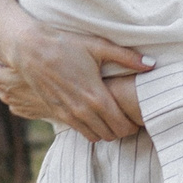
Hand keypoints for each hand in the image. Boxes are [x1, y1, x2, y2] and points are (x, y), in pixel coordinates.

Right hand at [0, 0, 150, 141]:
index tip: (138, 116)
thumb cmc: (66, 45)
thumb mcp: (99, 46)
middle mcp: (83, 111)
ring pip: (96, 137)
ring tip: (113, 117)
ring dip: (107, 131)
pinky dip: (91, 128)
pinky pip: (80, 132)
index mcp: (97, 97)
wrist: (30, 50)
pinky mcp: (58, 114)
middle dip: (123, 129)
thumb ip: (128, 57)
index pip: (122, 126)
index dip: (134, 125)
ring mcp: (69, 115)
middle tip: (129, 117)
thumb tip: (152, 64)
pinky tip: (95, 115)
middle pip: (112, 135)